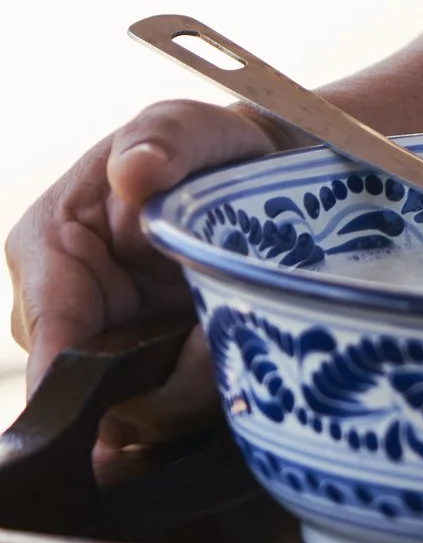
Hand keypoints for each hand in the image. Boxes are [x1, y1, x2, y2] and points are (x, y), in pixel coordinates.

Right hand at [6, 98, 281, 472]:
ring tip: (239, 339)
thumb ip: (162, 140)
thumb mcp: (186, 127)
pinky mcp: (150, 377)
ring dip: (194, 393)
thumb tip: (135, 171)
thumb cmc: (202, 147)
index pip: (49, 335)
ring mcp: (107, 351)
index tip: (126, 407)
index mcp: (47, 250)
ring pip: (138, 414)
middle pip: (96, 393)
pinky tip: (239, 375)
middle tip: (223, 347)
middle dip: (164, 385)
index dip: (81, 383)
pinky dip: (205, 404)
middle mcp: (66, 314)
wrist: (256, 178)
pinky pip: (168, 416)